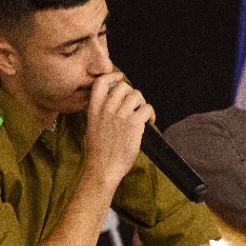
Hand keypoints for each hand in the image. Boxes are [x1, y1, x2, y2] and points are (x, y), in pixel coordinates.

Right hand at [83, 72, 151, 186]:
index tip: (119, 77)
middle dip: (131, 94)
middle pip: (123, 86)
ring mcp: (120, 115)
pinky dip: (152, 115)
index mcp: (94, 109)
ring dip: (142, 104)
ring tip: (143, 116)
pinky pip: (148, 109)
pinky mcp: (134, 124)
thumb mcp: (93, 127)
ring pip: (137, 95)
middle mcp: (107, 109)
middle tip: (135, 106)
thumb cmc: (99, 152)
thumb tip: (116, 102)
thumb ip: (102, 112)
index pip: (100, 83)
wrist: (103, 169)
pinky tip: (150, 123)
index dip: (112, 77)